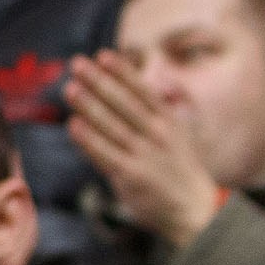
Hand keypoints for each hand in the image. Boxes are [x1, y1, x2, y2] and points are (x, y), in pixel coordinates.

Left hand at [67, 51, 221, 248]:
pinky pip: (104, 154)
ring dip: (89, 105)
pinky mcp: (130, 175)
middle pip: (124, 103)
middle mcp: (157, 134)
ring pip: (112, 125)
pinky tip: (73, 124)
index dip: (122, 72)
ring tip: (70, 88)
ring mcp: (143, 154)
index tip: (102, 55)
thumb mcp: (175, 133)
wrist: (194, 209)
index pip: (142, 90)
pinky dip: (88, 139)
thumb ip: (154, 112)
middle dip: (99, 82)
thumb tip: (134, 85)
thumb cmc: (176, 167)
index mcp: (168, 121)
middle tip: (76, 64)